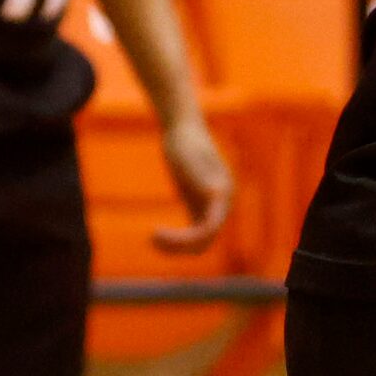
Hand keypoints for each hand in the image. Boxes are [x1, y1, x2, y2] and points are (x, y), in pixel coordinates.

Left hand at [155, 114, 232, 253]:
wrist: (183, 129)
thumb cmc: (184, 141)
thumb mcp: (188, 160)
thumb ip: (201, 177)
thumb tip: (216, 195)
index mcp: (224, 193)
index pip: (209, 229)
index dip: (184, 239)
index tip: (154, 234)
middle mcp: (222, 203)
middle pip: (206, 241)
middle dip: (179, 246)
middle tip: (151, 238)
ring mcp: (212, 206)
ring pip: (200, 241)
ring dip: (177, 247)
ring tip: (152, 238)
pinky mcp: (200, 205)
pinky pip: (193, 233)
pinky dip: (177, 239)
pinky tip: (156, 234)